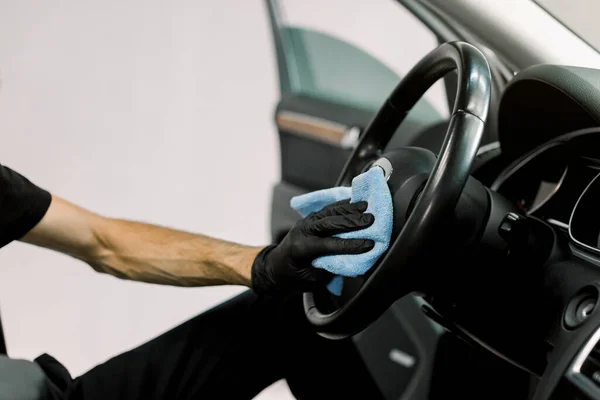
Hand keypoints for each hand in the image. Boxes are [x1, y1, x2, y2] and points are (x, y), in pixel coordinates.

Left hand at [251, 200, 374, 295]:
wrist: (274, 266)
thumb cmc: (291, 276)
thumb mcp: (310, 280)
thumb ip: (328, 270)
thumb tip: (349, 262)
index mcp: (302, 248)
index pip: (330, 245)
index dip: (350, 245)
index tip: (368, 244)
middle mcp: (304, 231)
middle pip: (330, 223)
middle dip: (352, 221)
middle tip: (371, 220)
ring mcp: (306, 222)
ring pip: (329, 212)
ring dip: (349, 209)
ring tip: (366, 207)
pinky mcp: (311, 218)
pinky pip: (328, 209)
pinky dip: (343, 205)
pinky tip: (355, 202)